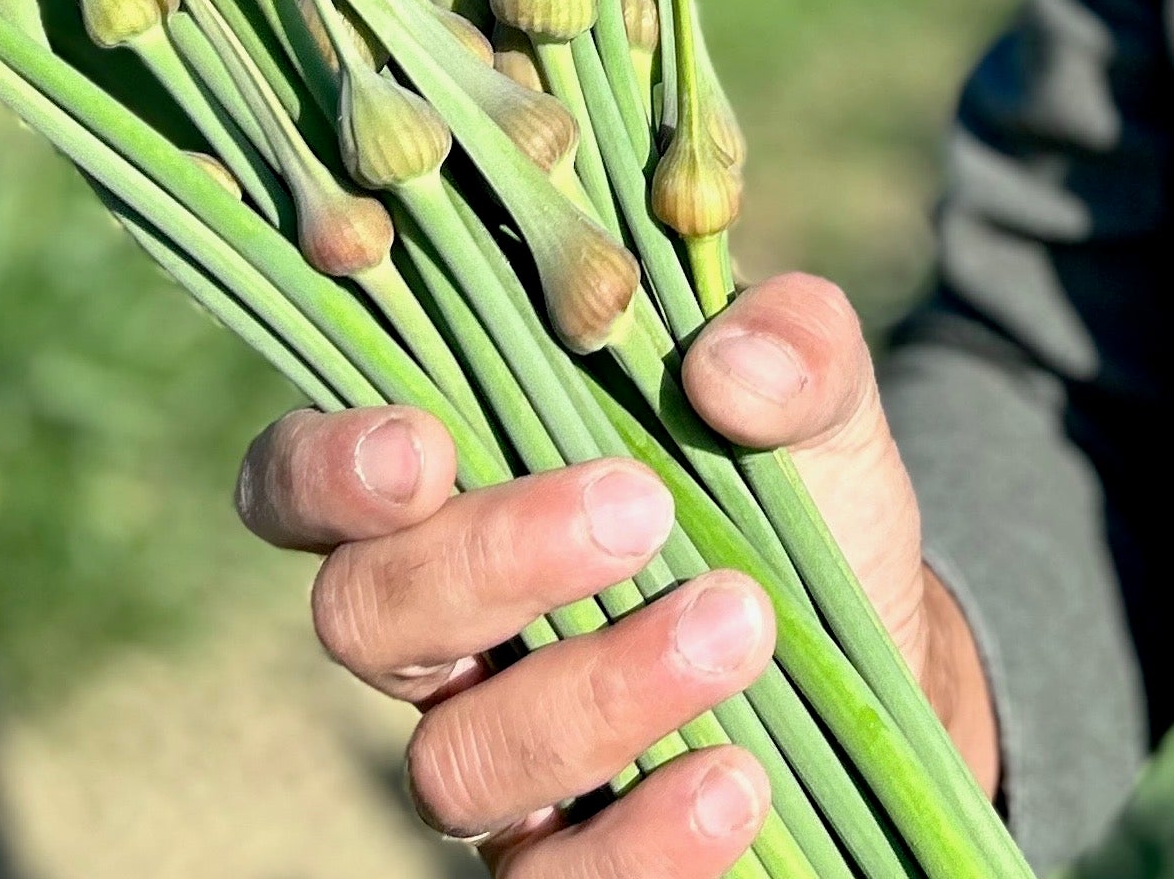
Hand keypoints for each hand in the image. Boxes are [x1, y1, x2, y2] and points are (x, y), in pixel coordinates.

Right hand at [233, 273, 998, 873]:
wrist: (877, 651)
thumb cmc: (793, 491)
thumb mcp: (809, 400)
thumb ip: (788, 346)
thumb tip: (729, 371)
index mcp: (445, 489)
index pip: (296, 482)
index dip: (321, 472)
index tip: (423, 444)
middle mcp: (437, 628)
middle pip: (361, 614)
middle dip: (488, 562)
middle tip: (639, 507)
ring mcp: (494, 750)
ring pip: (454, 762)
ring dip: (595, 692)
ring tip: (737, 622)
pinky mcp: (565, 861)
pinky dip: (644, 839)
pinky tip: (739, 773)